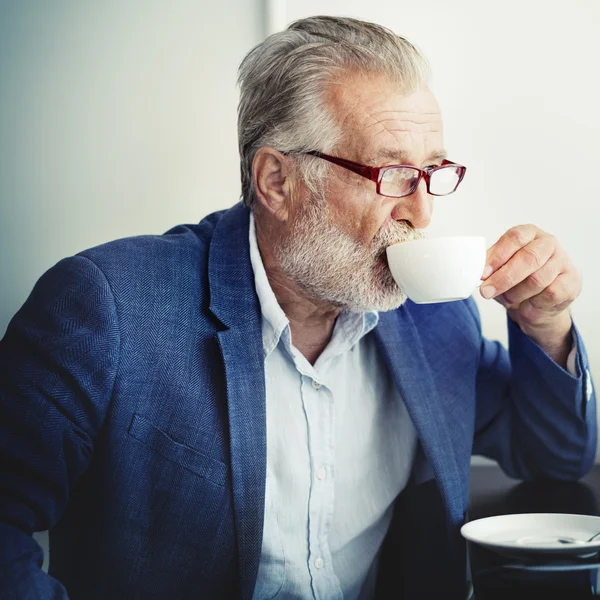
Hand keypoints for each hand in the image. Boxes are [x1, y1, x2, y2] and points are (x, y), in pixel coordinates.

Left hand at [479, 224, 580, 363]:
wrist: (538, 304)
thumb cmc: (516, 282)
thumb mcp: (499, 270)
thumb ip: (490, 267)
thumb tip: (476, 270)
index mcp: (529, 233)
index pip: (514, 237)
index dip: (497, 256)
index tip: (482, 273)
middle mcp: (548, 243)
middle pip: (527, 258)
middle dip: (503, 278)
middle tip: (486, 291)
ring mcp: (563, 261)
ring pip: (537, 279)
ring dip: (516, 294)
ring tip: (508, 299)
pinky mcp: (572, 281)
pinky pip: (550, 293)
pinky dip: (534, 302)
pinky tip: (528, 302)